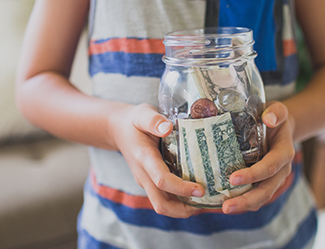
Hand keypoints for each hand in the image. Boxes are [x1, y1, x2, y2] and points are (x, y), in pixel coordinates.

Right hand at [108, 103, 204, 217]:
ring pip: (163, 205)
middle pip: (161, 204)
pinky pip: (165, 198)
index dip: (181, 188)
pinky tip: (197, 194)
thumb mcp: (143, 114)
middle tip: (206, 201)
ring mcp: (146, 181)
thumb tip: (168, 127)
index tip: (201, 189)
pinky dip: (180, 202)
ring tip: (205, 201)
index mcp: (144, 158)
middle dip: (184, 209)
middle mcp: (144, 175)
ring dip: (183, 209)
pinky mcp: (151, 183)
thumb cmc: (134, 121)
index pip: (161, 180)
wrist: (118, 130)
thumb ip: (154, 120)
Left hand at [222, 101, 294, 213]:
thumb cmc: (274, 117)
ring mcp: (273, 178)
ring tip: (224, 209)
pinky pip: (255, 196)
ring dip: (244, 205)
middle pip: (266, 190)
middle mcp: (281, 169)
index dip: (254, 175)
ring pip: (261, 197)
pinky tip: (223, 203)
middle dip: (247, 200)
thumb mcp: (278, 109)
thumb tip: (269, 118)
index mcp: (284, 152)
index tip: (233, 178)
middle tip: (226, 206)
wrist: (279, 125)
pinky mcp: (264, 182)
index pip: (271, 167)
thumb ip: (276, 112)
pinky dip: (242, 201)